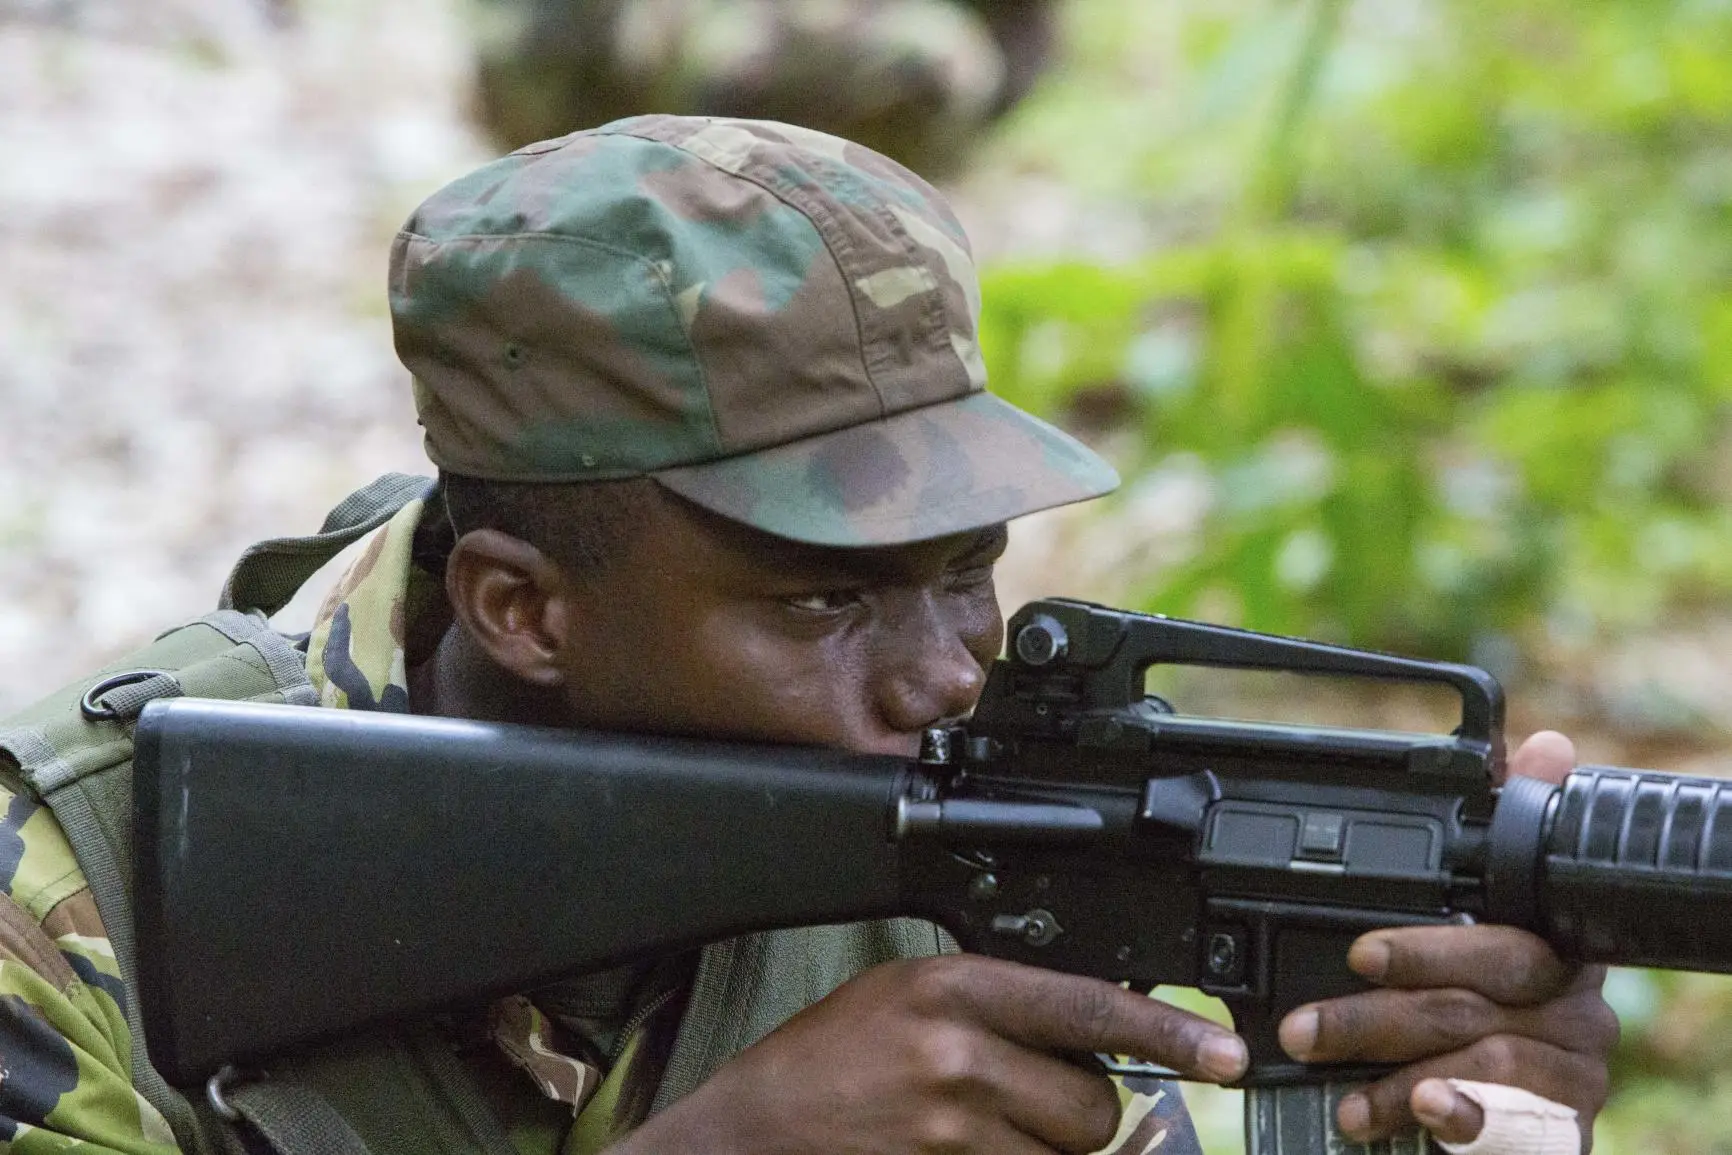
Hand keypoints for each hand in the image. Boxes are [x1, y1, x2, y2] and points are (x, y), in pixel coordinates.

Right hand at [614, 954, 1247, 1154]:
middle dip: (1086, 1117)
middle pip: (1095, 1108)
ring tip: (985, 1132)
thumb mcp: (908, 994)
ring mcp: (950, 1132)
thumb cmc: (827, 1059)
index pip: (1089, 1007)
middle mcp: (957, 1058)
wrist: (752, 1133)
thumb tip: (1093, 1027)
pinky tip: (974, 1152)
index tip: (1229, 1054)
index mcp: (953, 989)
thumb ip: (998, 1005)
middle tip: (1032, 1104)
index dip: (1171, 1032)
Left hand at [1276, 731, 1617, 1150]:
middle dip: (1373, 1016)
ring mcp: (1576, 1067)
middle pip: (1472, 1000)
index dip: (1428, 946)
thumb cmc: (1474, 1013)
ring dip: (1391, 1075)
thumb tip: (1546, 745)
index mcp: (1553, 943)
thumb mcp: (1457, 931)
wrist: (1506, 1124)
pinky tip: (1421, 1112)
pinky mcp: (1566, 1127)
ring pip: (1482, 1058)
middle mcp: (1577, 1002)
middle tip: (1302, 1031)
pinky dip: (1461, 1115)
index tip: (1357, 955)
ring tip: (1334, 1092)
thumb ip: (1481, 848)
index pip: (1500, 933)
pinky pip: (1517, 1121)